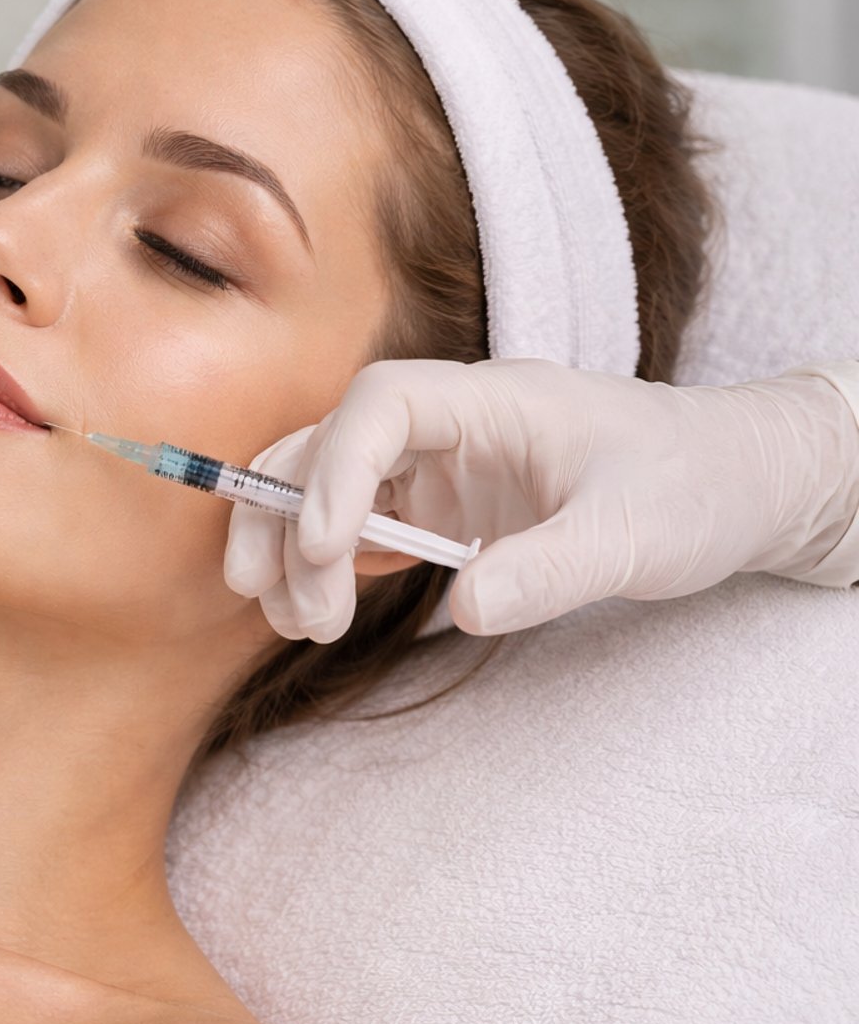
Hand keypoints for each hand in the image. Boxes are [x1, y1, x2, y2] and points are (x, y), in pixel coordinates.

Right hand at [223, 357, 858, 640]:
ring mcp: (438, 467)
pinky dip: (320, 566)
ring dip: (290, 549)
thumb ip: (553, 569)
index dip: (337, 470)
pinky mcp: (438, 511)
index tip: (325, 549)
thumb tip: (464, 609)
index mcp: (492, 399)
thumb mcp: (636, 536)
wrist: (737, 486)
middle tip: (290, 607)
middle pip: (326, 444)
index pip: (381, 405)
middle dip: (285, 518)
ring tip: (300, 624)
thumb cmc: (696, 486)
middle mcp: (450, 424)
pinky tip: (317, 613)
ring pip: (325, 487)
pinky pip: (355, 527)